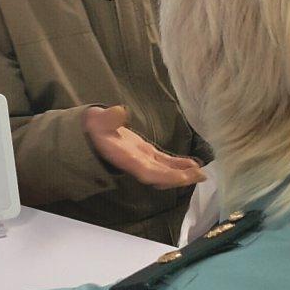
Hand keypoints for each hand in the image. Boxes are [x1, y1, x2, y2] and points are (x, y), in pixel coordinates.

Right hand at [82, 105, 206, 188]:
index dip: (165, 176)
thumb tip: (119, 111)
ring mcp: (142, 159)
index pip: (148, 172)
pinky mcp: (146, 154)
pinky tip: (193, 164)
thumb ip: (107, 118)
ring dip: (182, 173)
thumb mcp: (97, 120)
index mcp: (126, 158)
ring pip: (164, 170)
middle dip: (180, 178)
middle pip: (160, 176)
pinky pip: (164, 162)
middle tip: (201, 176)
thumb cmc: (93, 126)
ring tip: (201, 172)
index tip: (183, 178)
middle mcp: (136, 163)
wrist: (89, 131)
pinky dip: (178, 164)